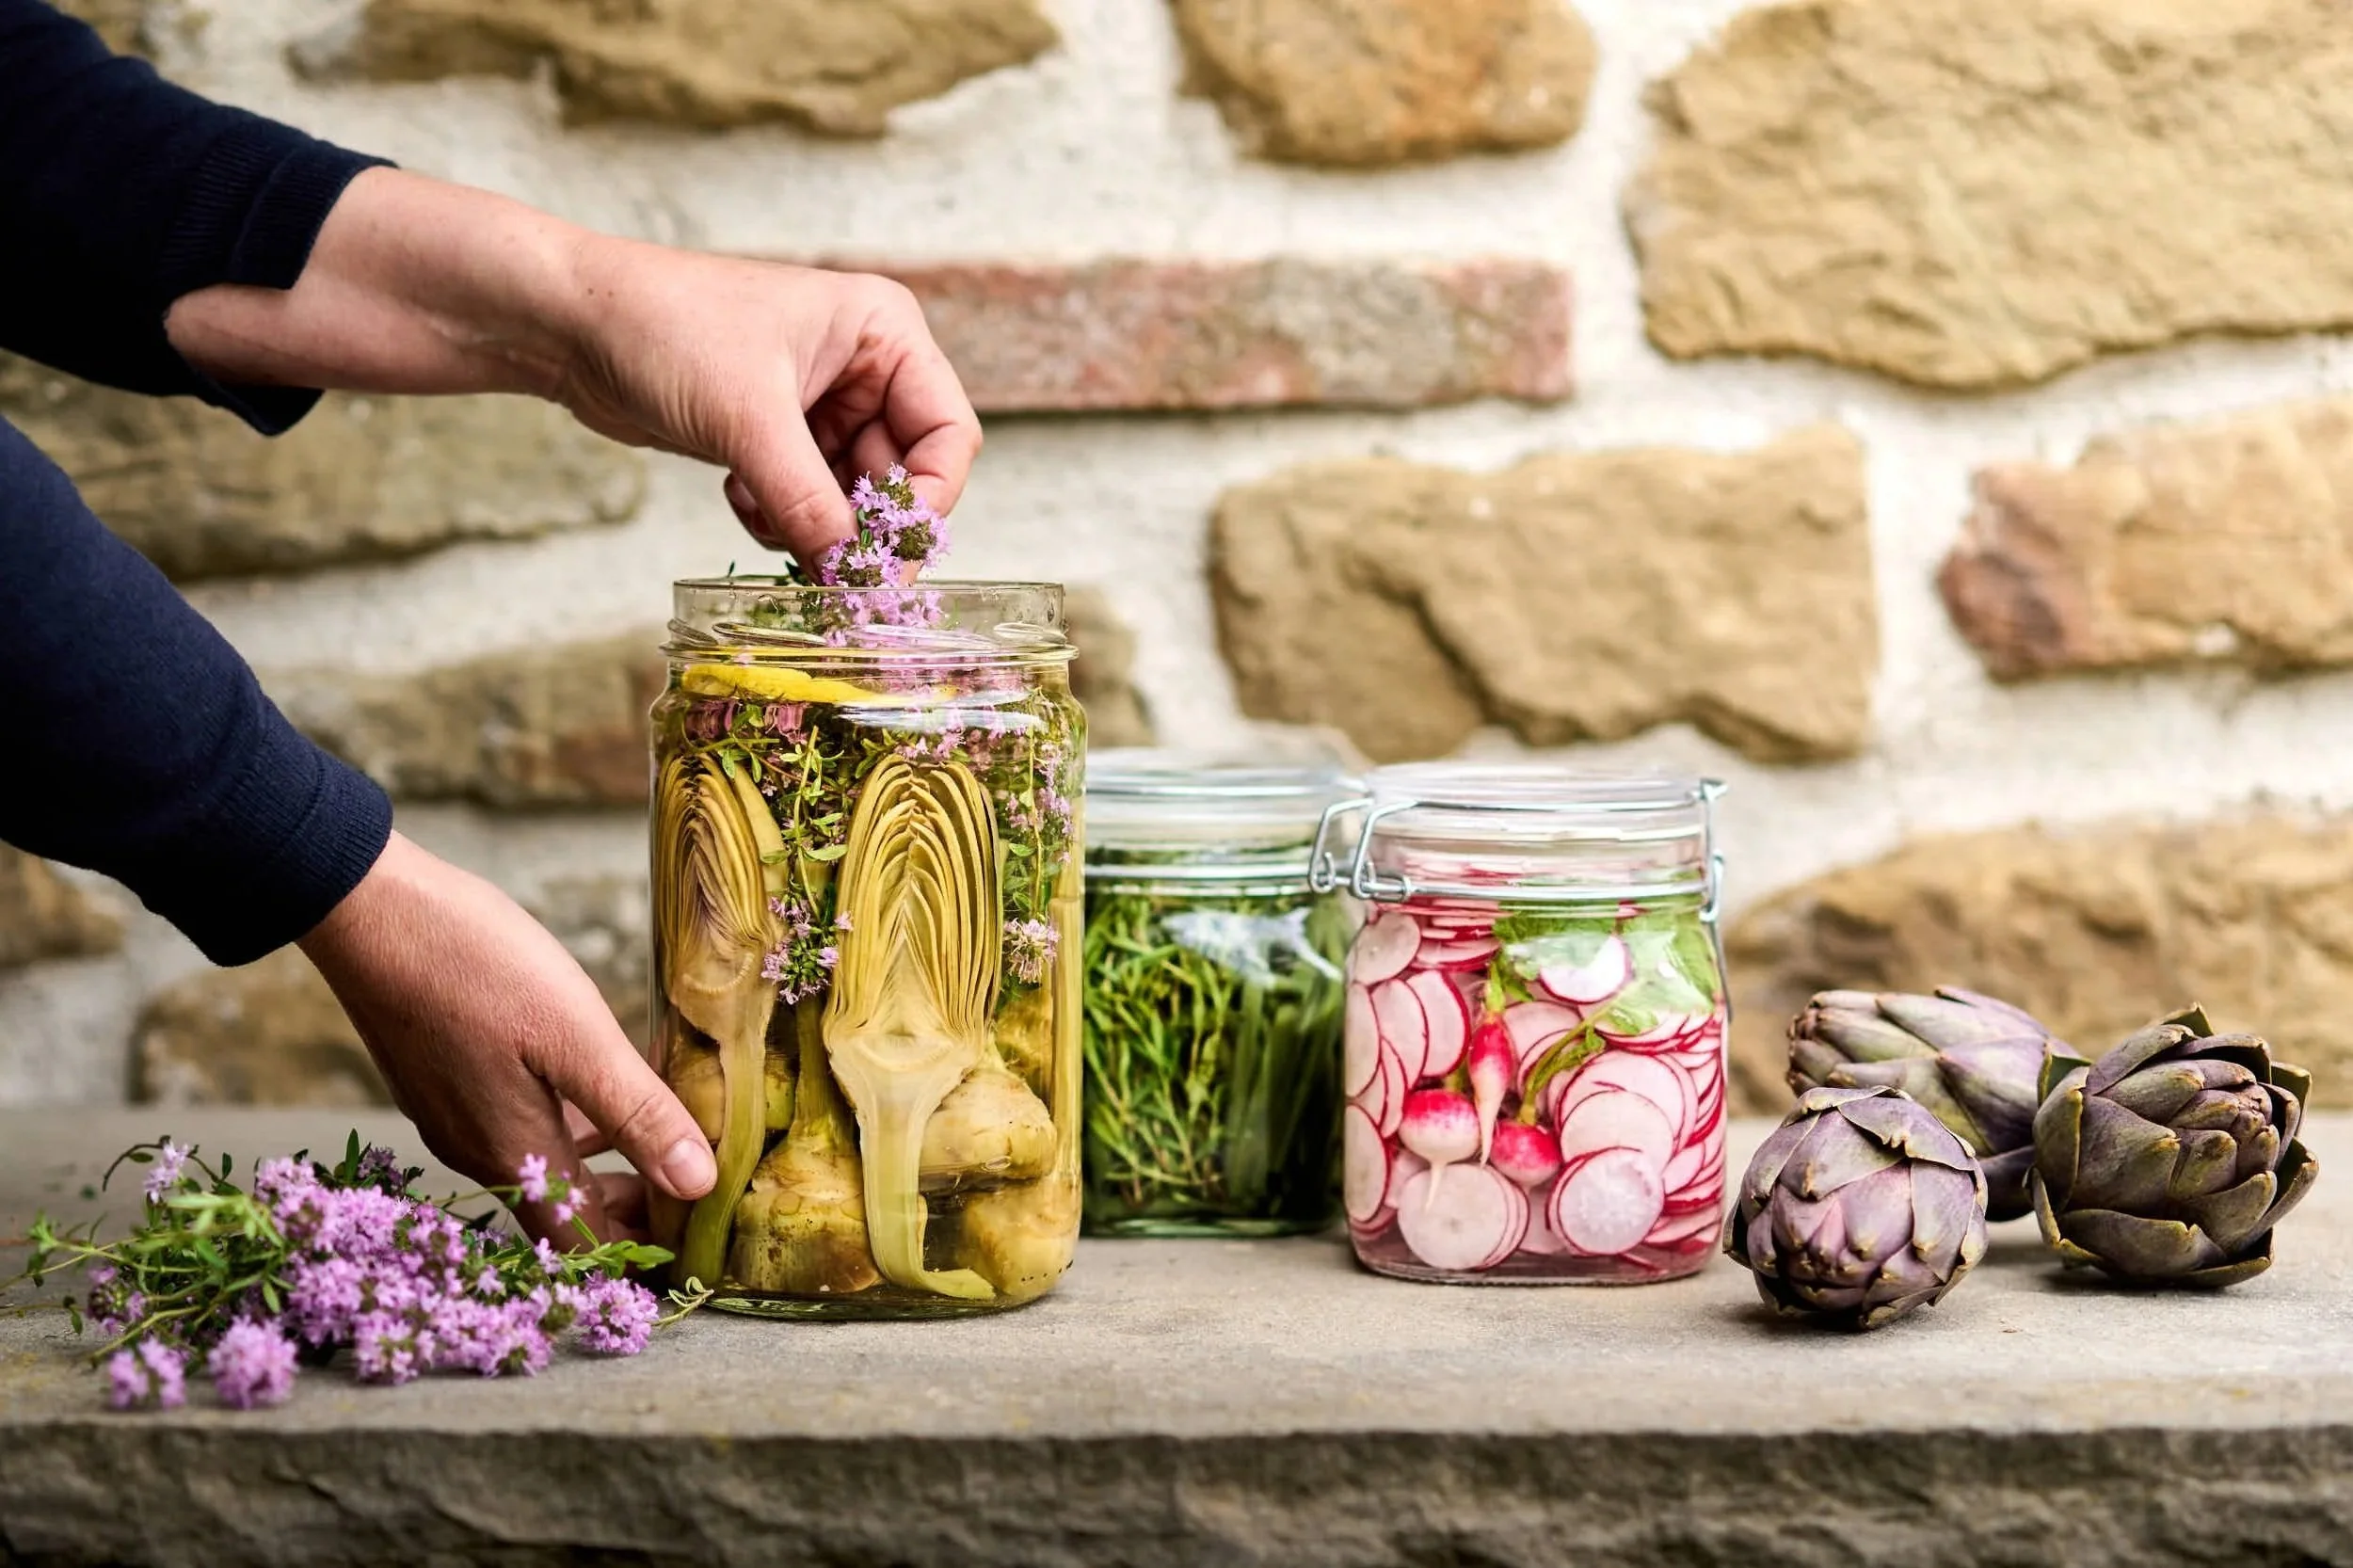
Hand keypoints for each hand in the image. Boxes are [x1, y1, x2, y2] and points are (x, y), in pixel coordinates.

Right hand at [298, 831, 717, 1243]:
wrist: (368, 910)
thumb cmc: (473, 965)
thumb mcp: (575, 1037)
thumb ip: (637, 1113)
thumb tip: (698, 1186)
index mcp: (516, 1155)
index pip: (585, 1242)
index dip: (642, 1252)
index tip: (694, 1240)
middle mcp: (478, 1151)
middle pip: (563, 1210)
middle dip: (628, 1209)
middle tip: (691, 1190)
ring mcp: (453, 1115)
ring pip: (541, 1168)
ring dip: (602, 1166)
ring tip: (660, 1139)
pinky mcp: (442, 1080)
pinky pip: (516, 1128)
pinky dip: (568, 1126)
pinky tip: (594, 1090)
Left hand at [557, 245, 981, 563]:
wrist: (569, 323)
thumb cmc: (664, 327)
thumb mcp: (749, 420)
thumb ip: (809, 504)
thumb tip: (852, 580)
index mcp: (884, 333)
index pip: (947, 436)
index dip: (926, 503)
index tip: (888, 559)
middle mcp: (864, 366)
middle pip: (903, 475)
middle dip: (863, 526)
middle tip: (834, 576)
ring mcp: (821, 402)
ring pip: (852, 497)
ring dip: (815, 525)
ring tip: (763, 514)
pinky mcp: (779, 434)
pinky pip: (809, 500)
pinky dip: (782, 516)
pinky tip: (738, 496)